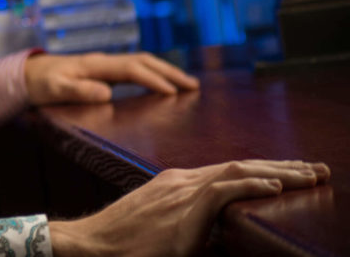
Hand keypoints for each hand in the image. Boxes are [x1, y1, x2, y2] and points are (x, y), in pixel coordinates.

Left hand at [24, 52, 198, 105]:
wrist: (26, 73)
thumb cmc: (40, 83)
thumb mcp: (55, 89)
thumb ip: (78, 90)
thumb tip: (107, 93)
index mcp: (95, 65)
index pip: (132, 69)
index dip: (153, 80)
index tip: (173, 93)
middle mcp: (103, 61)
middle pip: (143, 61)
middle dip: (169, 72)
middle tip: (194, 87)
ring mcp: (104, 65)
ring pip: (141, 63)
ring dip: (165, 72)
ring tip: (188, 85)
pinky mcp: (103, 72)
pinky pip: (134, 70)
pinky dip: (153, 75)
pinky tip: (163, 85)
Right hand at [49, 159, 330, 256]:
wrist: (92, 245)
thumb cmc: (123, 243)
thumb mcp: (161, 225)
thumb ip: (189, 221)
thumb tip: (217, 233)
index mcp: (178, 183)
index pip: (231, 170)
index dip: (266, 169)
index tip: (294, 173)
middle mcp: (182, 180)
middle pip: (241, 165)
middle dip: (283, 166)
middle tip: (318, 168)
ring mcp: (181, 192)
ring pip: (238, 172)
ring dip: (279, 171)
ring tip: (310, 174)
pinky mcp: (182, 210)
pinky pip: (222, 191)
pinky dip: (250, 185)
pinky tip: (274, 185)